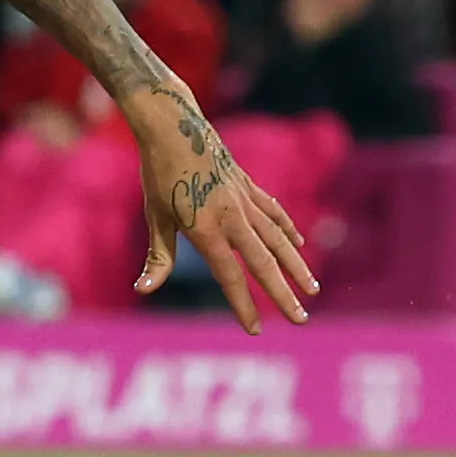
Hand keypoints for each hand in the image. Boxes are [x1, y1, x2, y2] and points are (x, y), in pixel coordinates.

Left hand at [122, 87, 317, 330]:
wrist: (175, 127)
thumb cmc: (159, 175)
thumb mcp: (155, 218)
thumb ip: (158, 258)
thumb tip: (144, 290)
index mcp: (206, 229)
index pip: (230, 276)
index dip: (243, 305)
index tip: (255, 329)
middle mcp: (232, 217)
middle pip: (264, 263)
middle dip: (283, 294)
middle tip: (300, 320)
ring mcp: (245, 200)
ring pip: (278, 239)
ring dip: (296, 267)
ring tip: (311, 290)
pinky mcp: (249, 186)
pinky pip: (273, 213)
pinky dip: (287, 230)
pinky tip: (298, 245)